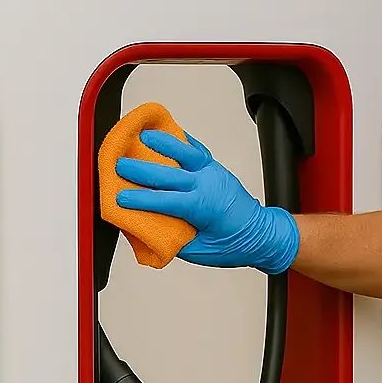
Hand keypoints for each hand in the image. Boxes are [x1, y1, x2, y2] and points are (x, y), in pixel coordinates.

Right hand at [114, 129, 299, 273]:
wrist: (262, 234)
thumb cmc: (235, 244)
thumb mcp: (199, 251)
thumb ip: (172, 239)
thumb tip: (146, 231)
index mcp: (203, 207)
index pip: (165, 201)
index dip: (140, 199)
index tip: (120, 198)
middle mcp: (208, 185)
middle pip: (168, 173)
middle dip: (141, 168)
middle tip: (119, 165)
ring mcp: (213, 173)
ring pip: (185, 152)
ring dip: (163, 142)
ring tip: (142, 134)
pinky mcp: (216, 168)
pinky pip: (197, 149)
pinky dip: (182, 140)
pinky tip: (168, 131)